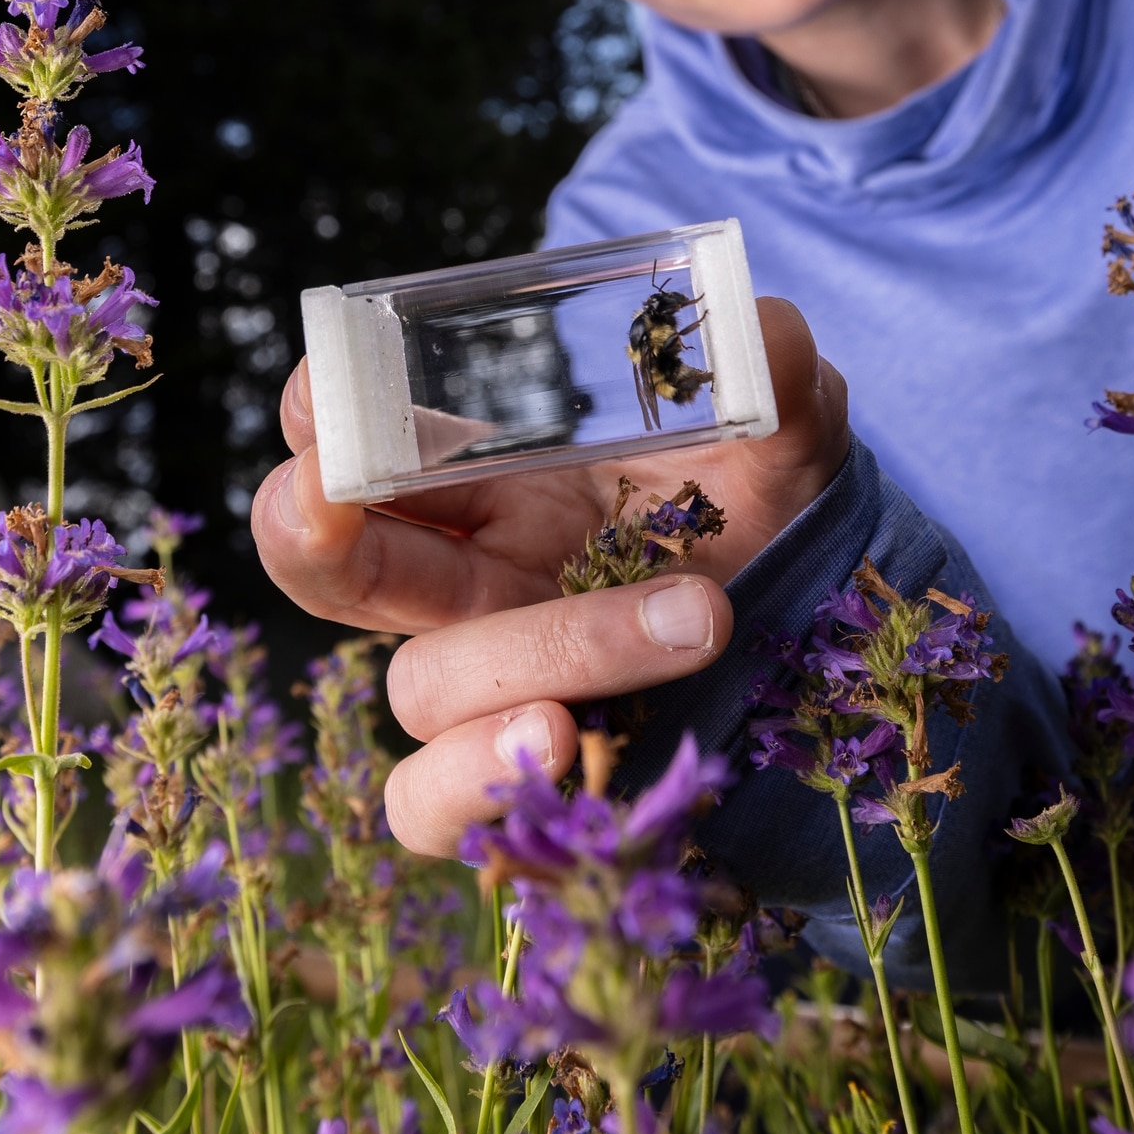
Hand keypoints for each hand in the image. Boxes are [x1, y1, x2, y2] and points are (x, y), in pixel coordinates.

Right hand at [249, 297, 848, 855]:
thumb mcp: (782, 435)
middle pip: (319, 559)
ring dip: (542, 649)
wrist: (826, 636)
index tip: (333, 396)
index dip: (319, 413)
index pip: (352, 437)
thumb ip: (773, 378)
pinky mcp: (517, 774)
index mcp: (488, 477)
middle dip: (307, 525)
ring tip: (696, 618)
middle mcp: (465, 578)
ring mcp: (487, 683)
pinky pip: (427, 803)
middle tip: (333, 498)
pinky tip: (566, 739)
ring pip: (420, 681)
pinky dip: (474, 777)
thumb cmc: (771, 512)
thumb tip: (760, 330)